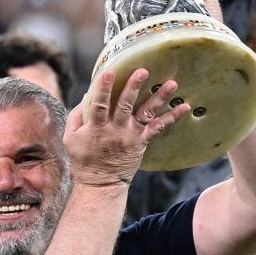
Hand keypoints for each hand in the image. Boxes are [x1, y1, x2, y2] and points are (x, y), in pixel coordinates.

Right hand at [63, 69, 189, 185]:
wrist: (101, 183)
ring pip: (146, 113)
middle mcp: (116, 130)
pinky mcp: (142, 141)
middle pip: (125, 105)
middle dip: (134, 87)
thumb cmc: (83, 158)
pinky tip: (185, 107)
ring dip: (159, 98)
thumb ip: (76, 116)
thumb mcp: (70, 138)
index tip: (109, 72)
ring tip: (172, 84)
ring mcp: (131, 135)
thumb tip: (86, 95)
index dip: (103, 89)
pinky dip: (172, 117)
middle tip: (143, 71)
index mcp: (96, 128)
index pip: (99, 105)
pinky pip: (159, 128)